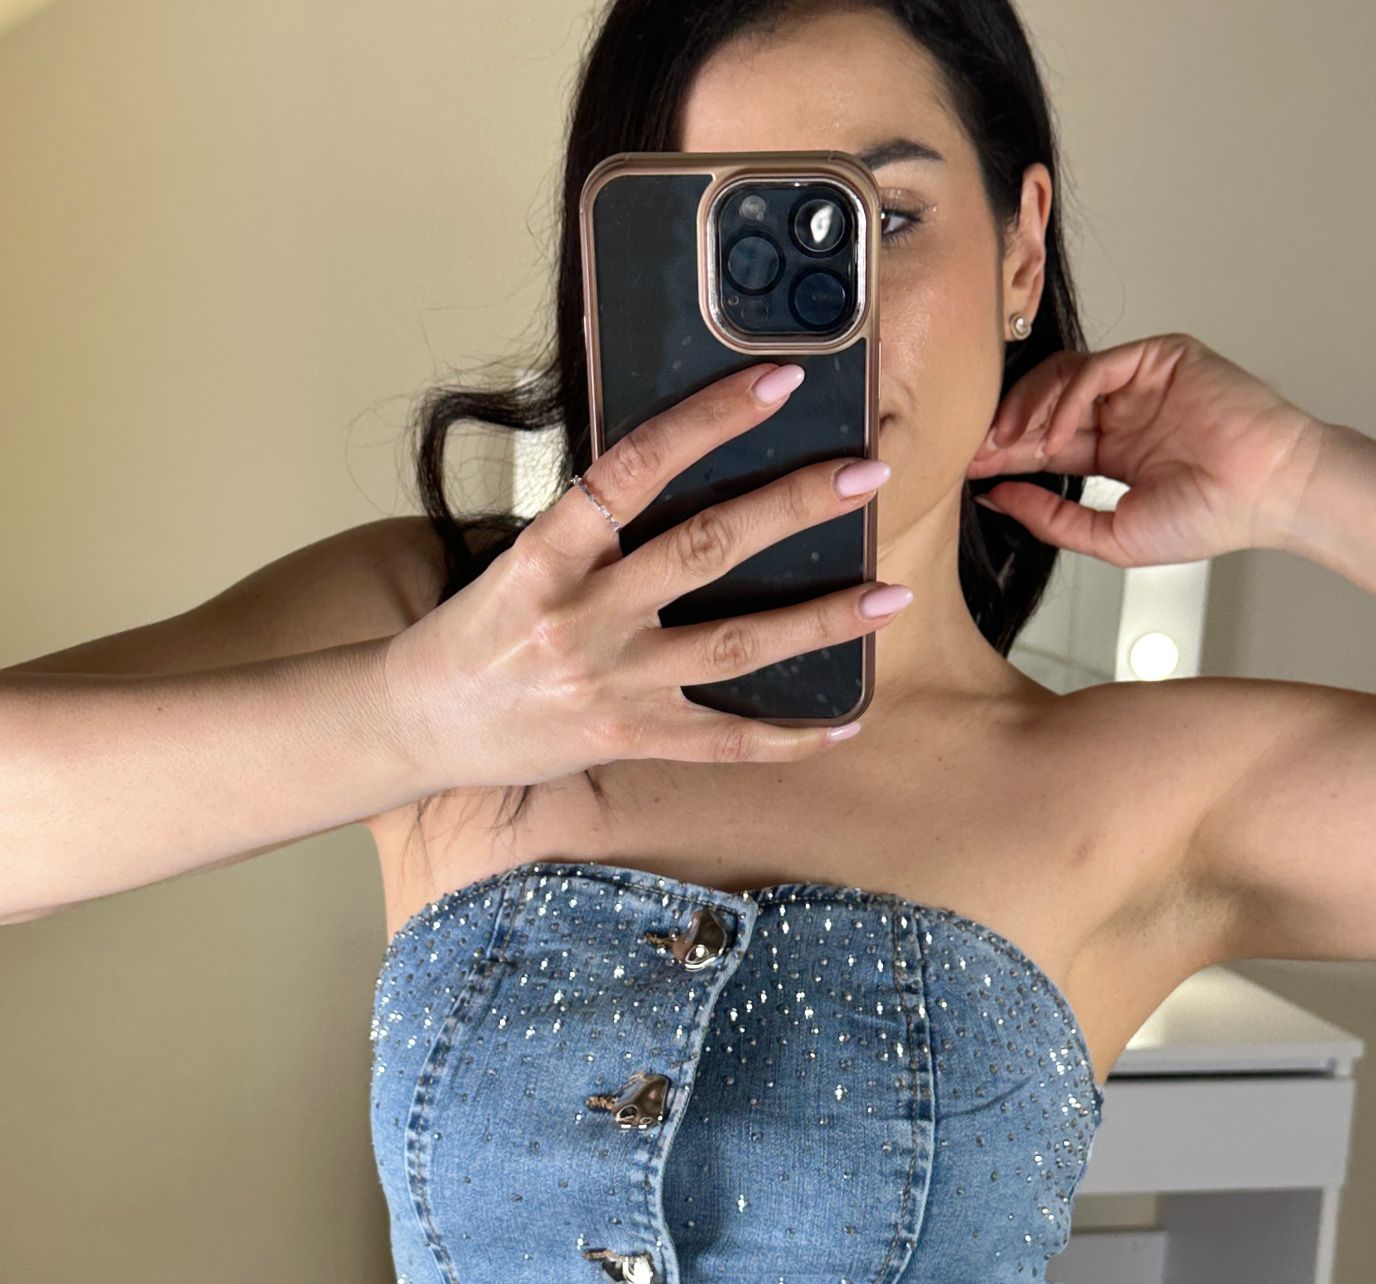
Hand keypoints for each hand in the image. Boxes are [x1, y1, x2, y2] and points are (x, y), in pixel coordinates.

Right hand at [383, 361, 908, 791]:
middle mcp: (583, 616)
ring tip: (888, 596)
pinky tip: (847, 718)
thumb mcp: (520, 559)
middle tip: (865, 472)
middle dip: (794, 506)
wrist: (418, 725)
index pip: (636, 468)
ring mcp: (611, 683)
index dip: (710, 421)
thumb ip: (596, 525)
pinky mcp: (629, 740)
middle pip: (705, 548)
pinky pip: (724, 740)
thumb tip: (684, 468)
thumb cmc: (475, 632)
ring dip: (820, 621)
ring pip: (734, 645)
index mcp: (549, 553)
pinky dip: (789, 734)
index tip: (776, 384)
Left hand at [978, 332, 1327, 564]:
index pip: (1044, 443)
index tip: (969, 470)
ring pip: (1062, 377)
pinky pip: (1096, 368)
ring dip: (1027, 408)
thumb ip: (1052, 518)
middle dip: (1005, 429)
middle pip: (1045, 405)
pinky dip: (1067, 398)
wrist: (1265, 493)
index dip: (1005, 455)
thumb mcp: (1110, 535)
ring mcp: (1140, 384)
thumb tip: (996, 499)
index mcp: (1114, 451)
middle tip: (974, 452)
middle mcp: (1123, 413)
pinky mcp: (1159, 358)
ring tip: (1006, 444)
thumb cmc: (1208, 518)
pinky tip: (1055, 434)